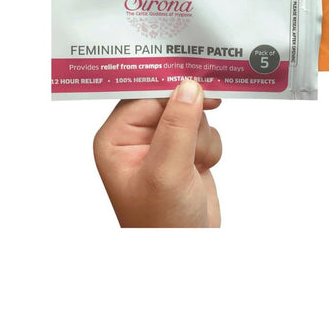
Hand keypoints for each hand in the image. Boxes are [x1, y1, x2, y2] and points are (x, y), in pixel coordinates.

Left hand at [93, 80, 222, 226]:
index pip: (143, 96)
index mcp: (117, 139)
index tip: (196, 76)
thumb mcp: (166, 172)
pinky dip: (210, 148)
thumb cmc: (162, 222)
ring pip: (193, 115)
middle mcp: (138, 138)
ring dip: (201, 137)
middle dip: (190, 116)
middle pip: (170, 101)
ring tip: (196, 164)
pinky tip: (203, 168)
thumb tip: (189, 86)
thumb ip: (178, 126)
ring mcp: (164, 146)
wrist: (188, 252)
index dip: (169, 86)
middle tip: (206, 115)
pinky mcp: (186, 154)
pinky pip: (206, 131)